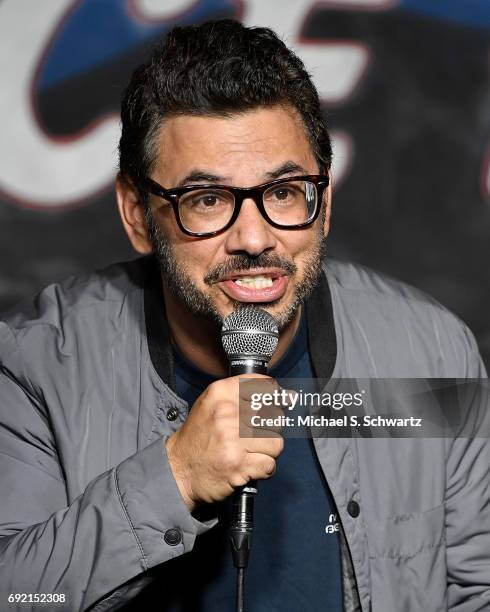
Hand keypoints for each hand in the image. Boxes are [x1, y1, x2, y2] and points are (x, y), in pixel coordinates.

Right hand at [165, 374, 284, 510]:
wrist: (178, 470)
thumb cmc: (200, 436)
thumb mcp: (213, 403)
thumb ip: (247, 394)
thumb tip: (288, 396)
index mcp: (221, 393)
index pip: (265, 387)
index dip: (274, 398)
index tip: (272, 406)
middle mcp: (227, 413)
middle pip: (274, 417)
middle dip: (268, 430)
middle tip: (251, 437)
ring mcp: (233, 440)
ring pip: (276, 442)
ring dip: (267, 451)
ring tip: (250, 452)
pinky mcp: (239, 465)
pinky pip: (270, 464)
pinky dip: (262, 469)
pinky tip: (248, 465)